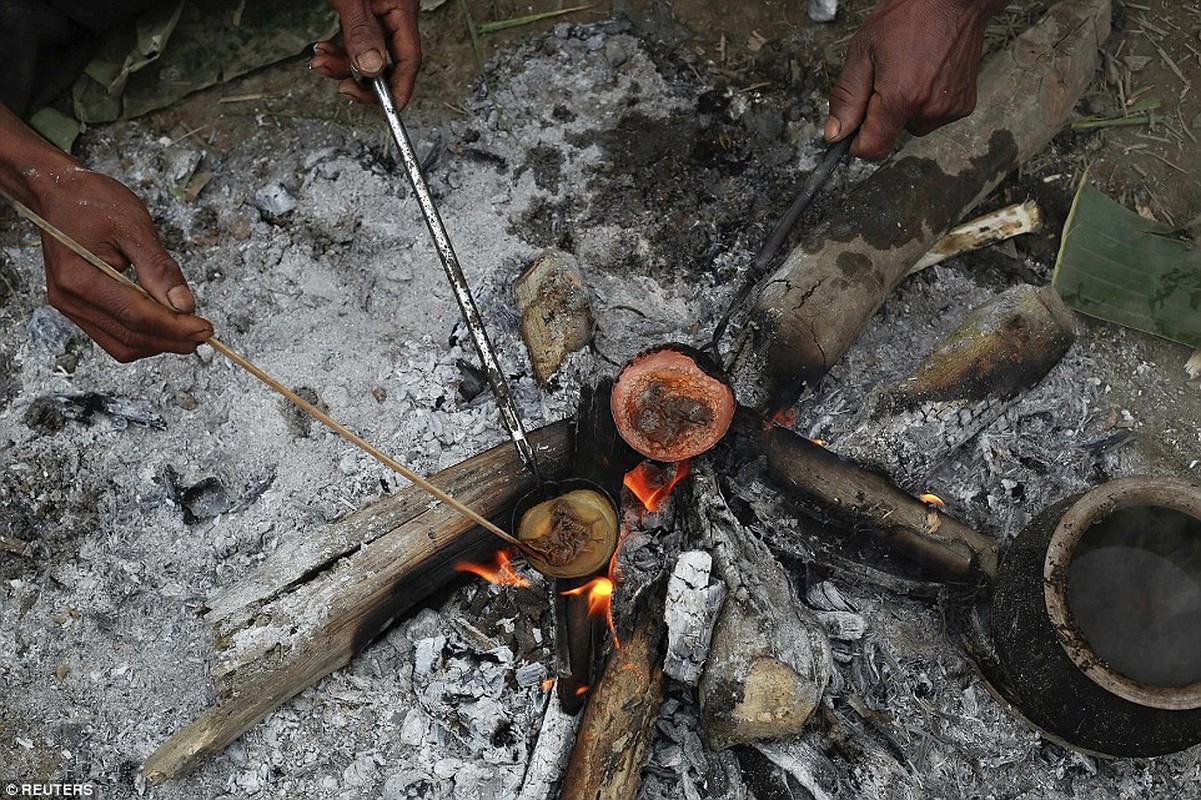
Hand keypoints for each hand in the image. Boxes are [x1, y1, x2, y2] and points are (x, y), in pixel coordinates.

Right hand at [32, 167, 213, 361]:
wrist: (57, 192)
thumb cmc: (91, 201)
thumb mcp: (134, 226)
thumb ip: (160, 269)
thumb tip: (184, 306)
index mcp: (79, 277)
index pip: (136, 316)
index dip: (175, 327)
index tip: (205, 330)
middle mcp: (70, 299)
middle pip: (129, 336)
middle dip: (171, 339)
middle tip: (203, 334)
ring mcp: (70, 306)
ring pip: (121, 344)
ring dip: (157, 342)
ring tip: (187, 331)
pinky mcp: (77, 307)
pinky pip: (112, 335)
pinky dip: (141, 336)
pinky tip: (164, 325)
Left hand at [312, 0, 421, 107]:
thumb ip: (362, 31)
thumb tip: (372, 67)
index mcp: (402, 9)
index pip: (408, 60)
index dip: (398, 90)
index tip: (386, 110)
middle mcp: (393, 15)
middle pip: (387, 62)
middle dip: (362, 79)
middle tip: (344, 88)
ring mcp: (378, 16)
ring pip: (366, 55)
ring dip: (342, 65)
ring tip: (322, 63)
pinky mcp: (361, 15)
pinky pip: (354, 42)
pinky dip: (338, 51)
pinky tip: (325, 51)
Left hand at [825, 0, 1003, 159]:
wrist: (954, 0)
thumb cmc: (910, 17)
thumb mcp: (863, 51)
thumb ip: (847, 97)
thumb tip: (834, 134)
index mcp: (900, 98)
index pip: (872, 149)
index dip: (856, 142)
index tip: (854, 127)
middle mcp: (928, 110)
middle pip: (891, 136)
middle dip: (882, 115)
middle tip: (888, 77)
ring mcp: (948, 110)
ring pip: (912, 125)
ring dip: (906, 108)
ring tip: (912, 71)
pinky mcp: (963, 106)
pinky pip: (933, 116)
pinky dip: (926, 102)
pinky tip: (929, 74)